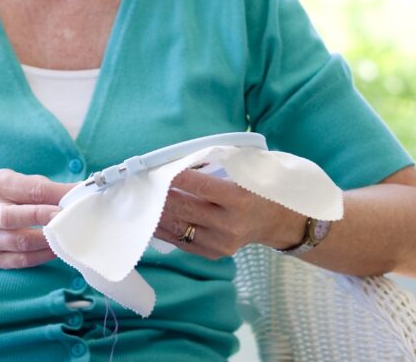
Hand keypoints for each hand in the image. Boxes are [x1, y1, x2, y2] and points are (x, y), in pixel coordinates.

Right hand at [0, 169, 74, 268]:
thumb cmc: (8, 197)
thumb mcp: (21, 183)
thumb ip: (46, 189)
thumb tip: (79, 194)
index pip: (28, 189)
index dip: (54, 194)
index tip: (76, 197)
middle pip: (11, 217)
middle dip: (41, 217)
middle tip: (67, 217)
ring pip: (17, 242)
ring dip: (45, 241)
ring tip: (66, 236)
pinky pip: (19, 261)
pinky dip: (40, 257)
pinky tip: (56, 251)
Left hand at [154, 168, 305, 258]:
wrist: (274, 222)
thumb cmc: (256, 189)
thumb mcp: (244, 172)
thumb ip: (215, 165)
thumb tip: (180, 161)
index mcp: (238, 199)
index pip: (201, 186)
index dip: (177, 176)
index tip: (158, 168)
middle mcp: (228, 224)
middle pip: (185, 207)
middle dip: (161, 194)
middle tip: (143, 181)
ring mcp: (219, 243)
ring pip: (178, 226)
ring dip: (156, 211)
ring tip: (141, 198)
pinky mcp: (211, 254)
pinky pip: (179, 241)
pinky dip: (162, 228)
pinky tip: (149, 217)